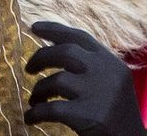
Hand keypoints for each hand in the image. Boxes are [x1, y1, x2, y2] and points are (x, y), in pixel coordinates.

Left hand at [24, 22, 145, 134]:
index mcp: (111, 62)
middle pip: (64, 52)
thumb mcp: (112, 82)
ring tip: (34, 100)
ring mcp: (97, 93)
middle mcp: (105, 72)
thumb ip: (91, 66)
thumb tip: (55, 49)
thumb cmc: (117, 115)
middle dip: (41, 57)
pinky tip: (31, 118)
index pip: (80, 36)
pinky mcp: (87, 115)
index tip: (34, 27)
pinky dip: (35, 113)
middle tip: (29, 68)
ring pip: (55, 80)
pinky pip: (50, 109)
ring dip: (39, 90)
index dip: (54, 29)